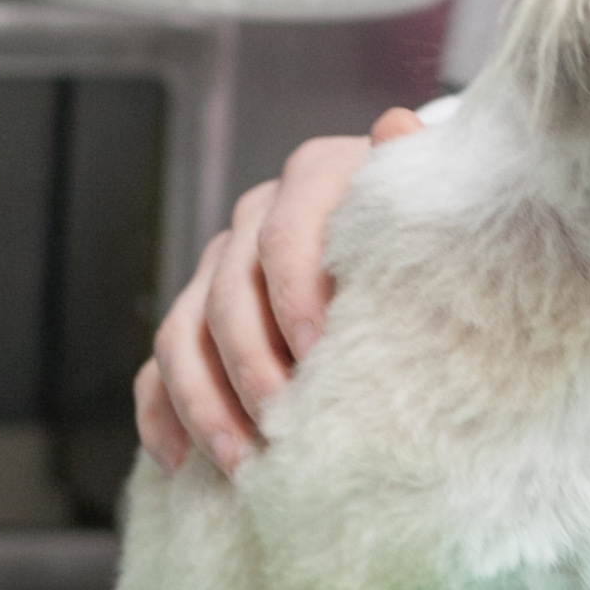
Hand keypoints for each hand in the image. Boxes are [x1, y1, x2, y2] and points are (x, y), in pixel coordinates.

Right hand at [135, 110, 421, 474]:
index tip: (319, 354)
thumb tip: (395, 126)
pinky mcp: (197, 319)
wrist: (416, 243)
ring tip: (242, 460)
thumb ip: (413, 173)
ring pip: (183, 334)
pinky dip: (163, 416)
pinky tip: (179, 462)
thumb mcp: (432, 204)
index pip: (284, 232)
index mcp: (314, 177)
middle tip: (282, 424)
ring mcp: (220, 267)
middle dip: (251, 366)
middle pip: (228, 293)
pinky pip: (158, 368)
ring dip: (205, 402)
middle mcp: (258, 216)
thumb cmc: (430, 232)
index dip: (295, 293)